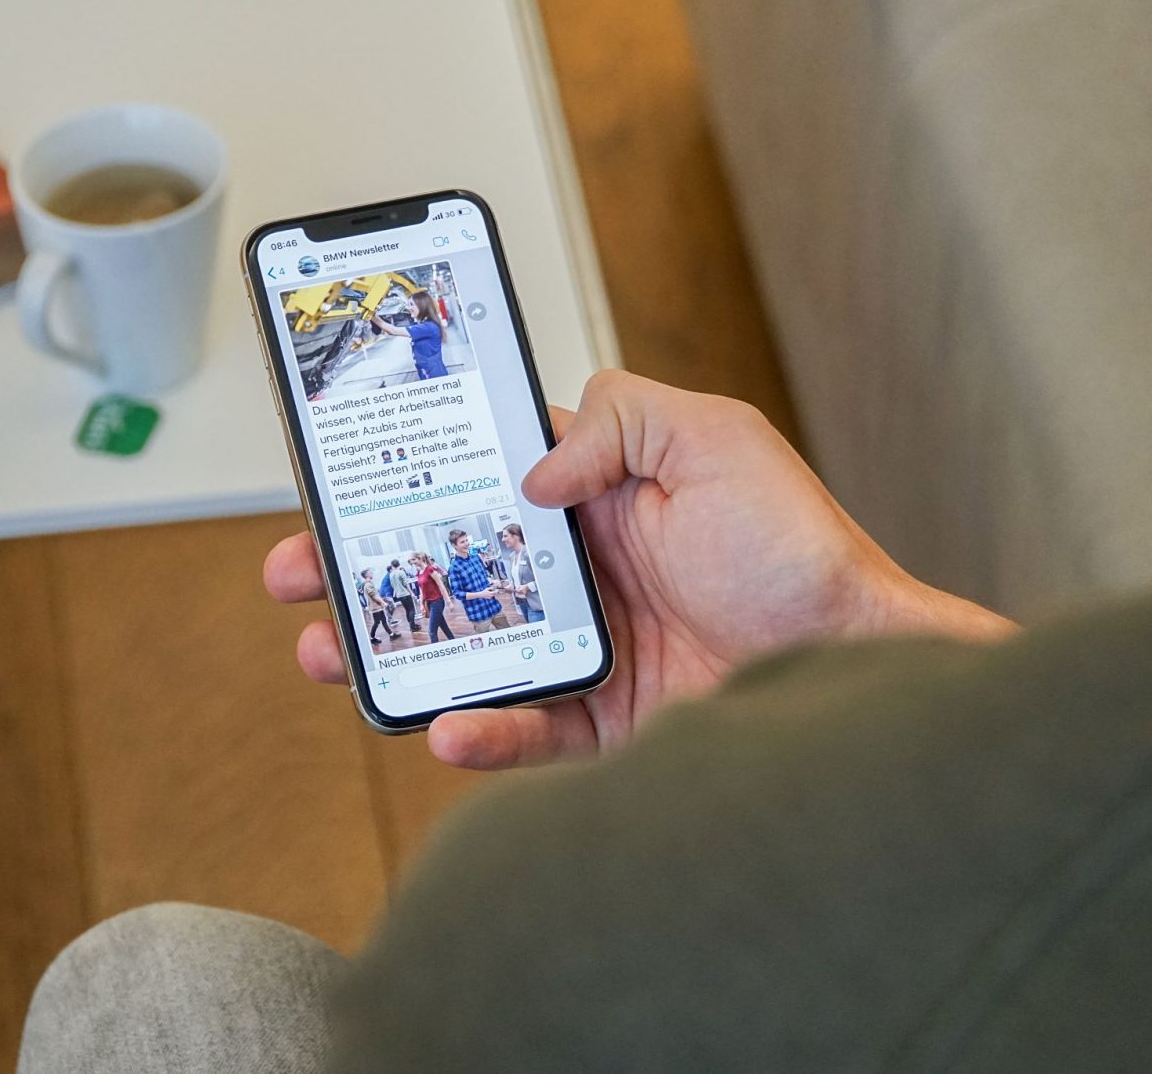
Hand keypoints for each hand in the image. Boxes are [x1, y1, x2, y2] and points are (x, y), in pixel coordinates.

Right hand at [264, 371, 1009, 770]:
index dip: (408, 475)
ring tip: (333, 651)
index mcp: (598, 495)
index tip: (343, 475)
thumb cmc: (801, 548)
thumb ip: (620, 420)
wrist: (855, 663)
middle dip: (365, 567)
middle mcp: (581, 569)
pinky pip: (523, 729)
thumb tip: (533, 471)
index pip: (481, 477)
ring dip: (391, 649)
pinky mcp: (601, 720)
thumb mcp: (716, 440)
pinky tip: (445, 724)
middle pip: (448, 566)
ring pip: (463, 648)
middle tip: (296, 572)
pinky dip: (479, 731)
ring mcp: (584, 646)